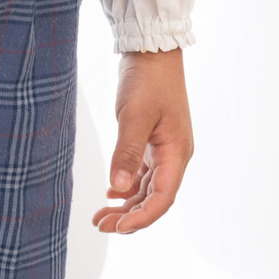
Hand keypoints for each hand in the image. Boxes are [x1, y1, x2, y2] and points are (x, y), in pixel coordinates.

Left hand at [93, 46, 193, 234]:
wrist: (152, 50)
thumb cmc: (147, 79)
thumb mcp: (134, 116)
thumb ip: (127, 153)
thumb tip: (118, 188)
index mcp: (177, 153)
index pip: (162, 198)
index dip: (141, 218)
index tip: (117, 228)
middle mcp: (174, 156)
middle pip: (154, 198)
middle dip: (129, 216)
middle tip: (101, 225)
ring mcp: (165, 149)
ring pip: (147, 188)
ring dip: (126, 203)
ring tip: (101, 215)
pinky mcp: (153, 141)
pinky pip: (143, 173)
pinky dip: (128, 186)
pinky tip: (111, 192)